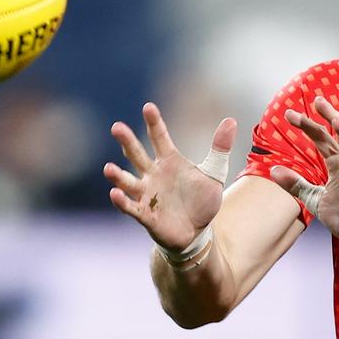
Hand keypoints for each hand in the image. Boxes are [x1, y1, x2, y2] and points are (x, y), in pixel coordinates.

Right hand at [104, 102, 236, 252]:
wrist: (197, 232)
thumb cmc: (201, 200)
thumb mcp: (214, 173)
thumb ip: (219, 148)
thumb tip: (231, 121)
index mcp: (169, 161)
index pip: (159, 138)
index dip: (154, 123)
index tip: (148, 107)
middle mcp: (153, 174)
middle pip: (136, 155)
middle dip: (127, 141)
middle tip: (117, 127)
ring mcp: (147, 194)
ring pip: (128, 182)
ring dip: (117, 176)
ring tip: (108, 168)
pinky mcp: (145, 215)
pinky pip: (130, 207)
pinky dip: (121, 201)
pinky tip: (114, 194)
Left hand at [270, 97, 338, 253]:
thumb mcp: (315, 199)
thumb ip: (296, 184)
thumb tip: (272, 170)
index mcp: (337, 165)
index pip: (321, 140)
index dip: (307, 126)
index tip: (289, 115)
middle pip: (338, 136)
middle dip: (327, 118)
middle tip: (315, 100)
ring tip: (334, 118)